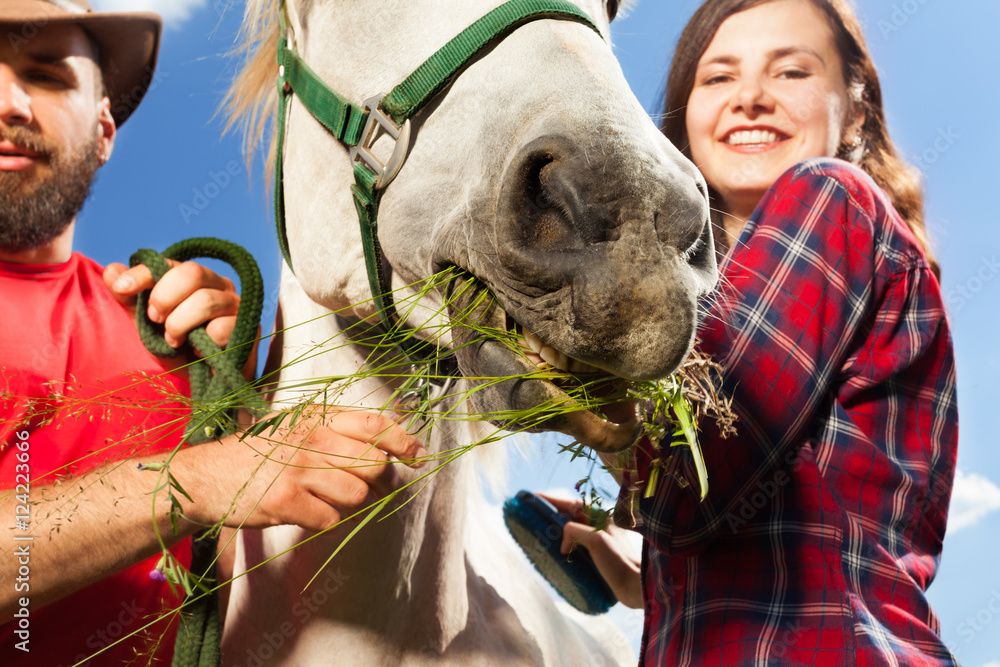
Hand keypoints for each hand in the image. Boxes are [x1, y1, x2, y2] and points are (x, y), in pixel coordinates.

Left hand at [104, 260, 241, 349]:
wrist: (203, 382)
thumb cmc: (177, 348)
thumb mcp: (146, 324)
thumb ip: (129, 298)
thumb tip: (111, 271)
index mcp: (191, 279)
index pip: (168, 263)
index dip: (143, 273)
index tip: (121, 289)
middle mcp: (216, 284)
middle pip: (192, 272)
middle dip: (164, 298)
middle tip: (154, 320)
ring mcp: (234, 304)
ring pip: (206, 300)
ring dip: (180, 324)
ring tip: (173, 341)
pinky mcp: (247, 326)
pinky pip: (223, 327)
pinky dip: (204, 341)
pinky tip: (199, 351)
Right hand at [177, 408, 427, 532]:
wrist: (205, 476)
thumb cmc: (255, 452)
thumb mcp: (293, 425)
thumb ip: (336, 430)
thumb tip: (388, 444)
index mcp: (317, 418)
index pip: (375, 425)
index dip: (403, 441)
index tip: (418, 456)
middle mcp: (312, 439)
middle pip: (374, 466)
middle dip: (377, 483)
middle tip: (365, 488)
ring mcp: (299, 470)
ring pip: (357, 495)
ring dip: (350, 505)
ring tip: (329, 501)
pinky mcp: (287, 501)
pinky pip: (330, 520)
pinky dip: (326, 524)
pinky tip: (310, 514)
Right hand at [538, 492, 642, 608]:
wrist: (636, 586)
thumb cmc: (620, 562)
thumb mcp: (596, 540)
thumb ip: (575, 531)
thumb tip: (562, 541)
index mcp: (601, 517)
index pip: (571, 504)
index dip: (551, 500)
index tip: (533, 497)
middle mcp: (599, 525)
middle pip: (569, 515)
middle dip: (551, 514)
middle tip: (532, 515)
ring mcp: (598, 539)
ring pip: (571, 529)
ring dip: (556, 530)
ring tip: (539, 531)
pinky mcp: (597, 554)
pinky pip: (575, 543)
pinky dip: (564, 544)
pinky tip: (555, 551)